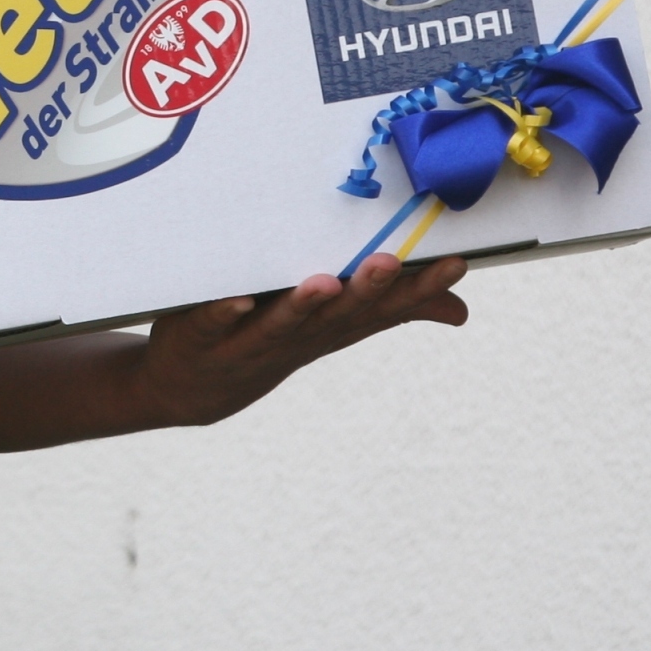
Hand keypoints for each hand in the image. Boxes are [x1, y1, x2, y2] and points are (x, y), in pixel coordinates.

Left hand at [126, 251, 468, 429]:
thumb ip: (390, 312)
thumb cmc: (270, 342)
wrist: (190, 389)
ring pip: (280, 323)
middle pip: (336, 316)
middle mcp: (296, 338)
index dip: (419, 290)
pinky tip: (237, 298)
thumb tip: (460, 311)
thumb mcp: (332, 330)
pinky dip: (225, 312)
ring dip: (302, 305)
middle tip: (390, 261)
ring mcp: (247, 341)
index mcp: (329, 330)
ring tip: (325, 283)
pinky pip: (213, 323)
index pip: (382, 310)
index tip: (456, 263)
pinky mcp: (201, 335)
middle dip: (364, 290)